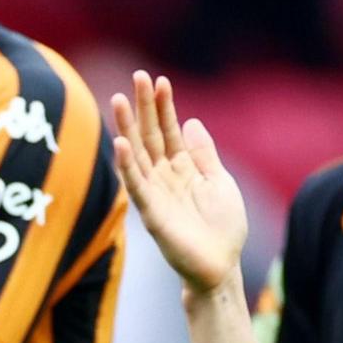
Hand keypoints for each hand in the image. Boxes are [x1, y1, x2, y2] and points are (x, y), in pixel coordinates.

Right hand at [105, 71, 248, 289]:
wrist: (222, 266)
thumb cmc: (223, 228)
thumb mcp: (219, 182)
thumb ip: (204, 154)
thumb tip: (191, 120)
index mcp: (183, 167)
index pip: (169, 130)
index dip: (164, 106)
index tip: (160, 80)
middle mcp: (164, 176)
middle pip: (150, 135)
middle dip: (143, 107)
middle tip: (137, 76)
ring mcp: (156, 193)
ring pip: (137, 155)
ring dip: (127, 128)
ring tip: (119, 100)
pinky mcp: (152, 214)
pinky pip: (137, 186)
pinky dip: (127, 165)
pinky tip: (119, 144)